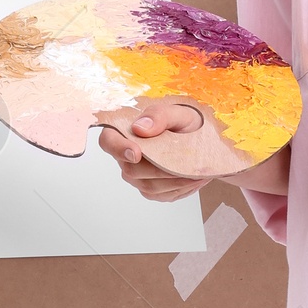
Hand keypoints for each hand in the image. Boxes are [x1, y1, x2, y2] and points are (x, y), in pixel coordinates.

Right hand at [98, 99, 219, 200]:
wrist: (199, 136)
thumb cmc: (183, 122)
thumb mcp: (177, 112)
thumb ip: (159, 116)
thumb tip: (140, 128)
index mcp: (124, 133)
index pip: (108, 141)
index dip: (118, 148)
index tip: (136, 153)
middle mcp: (125, 157)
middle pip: (132, 170)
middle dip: (159, 169)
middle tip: (184, 163)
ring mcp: (137, 176)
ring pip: (149, 186)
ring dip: (174, 181)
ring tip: (196, 172)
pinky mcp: (151, 190)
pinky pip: (163, 195)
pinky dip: (181, 189)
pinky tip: (194, 179)